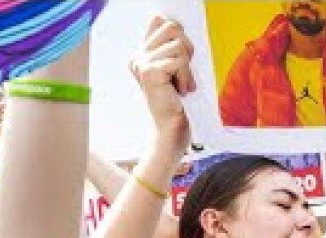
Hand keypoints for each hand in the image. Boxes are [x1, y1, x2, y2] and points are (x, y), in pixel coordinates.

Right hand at [131, 16, 195, 151]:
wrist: (171, 130)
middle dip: (186, 47)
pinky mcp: (149, 72)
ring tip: (182, 84)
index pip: (159, 20)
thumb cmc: (177, 102)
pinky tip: (181, 90)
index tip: (182, 54)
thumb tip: (183, 27)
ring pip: (178, 44)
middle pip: (171, 26)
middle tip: (184, 70)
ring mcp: (141, 63)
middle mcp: (138, 56)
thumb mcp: (177, 69)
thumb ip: (175, 46)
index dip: (176, 32)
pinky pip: (179, 60)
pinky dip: (186, 76)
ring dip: (187, 66)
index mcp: (142, 53)